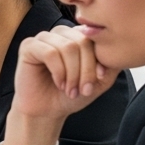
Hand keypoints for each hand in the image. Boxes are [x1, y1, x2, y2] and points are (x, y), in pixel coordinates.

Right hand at [1, 26, 116, 144]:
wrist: (47, 111)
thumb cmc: (71, 95)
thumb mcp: (100, 80)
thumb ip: (111, 63)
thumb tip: (116, 50)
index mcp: (78, 36)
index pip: (95, 38)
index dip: (99, 59)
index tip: (100, 78)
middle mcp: (61, 33)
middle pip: (82, 41)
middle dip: (86, 69)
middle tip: (84, 89)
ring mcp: (44, 38)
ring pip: (67, 47)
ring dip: (72, 73)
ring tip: (71, 89)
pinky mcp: (28, 46)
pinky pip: (50, 53)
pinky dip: (58, 72)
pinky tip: (59, 83)